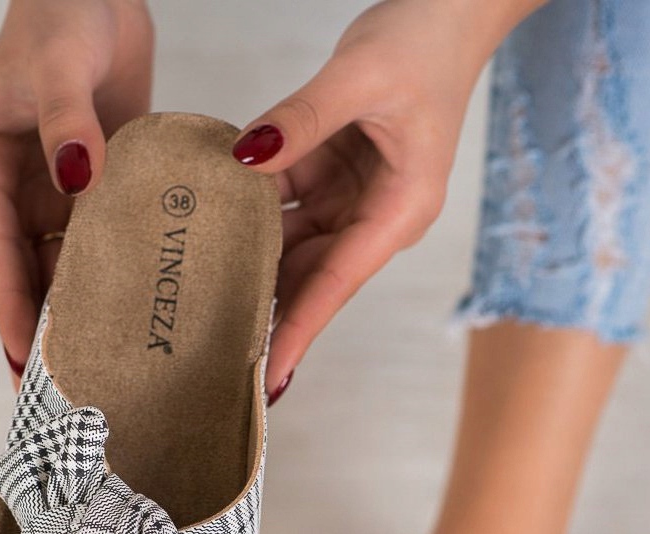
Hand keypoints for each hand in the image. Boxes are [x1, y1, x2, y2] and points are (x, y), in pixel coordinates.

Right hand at [0, 0, 153, 375]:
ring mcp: (55, 195)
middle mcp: (15, 191)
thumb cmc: (63, 14)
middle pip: (28, 277)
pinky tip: (142, 317)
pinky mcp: (96, 192)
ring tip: (108, 375)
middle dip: (45, 335)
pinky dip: (121, 280)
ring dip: (85, 317)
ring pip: (68, 270)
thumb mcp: (57, 64)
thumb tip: (78, 179)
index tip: (27, 363)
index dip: (11, 311)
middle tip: (64, 400)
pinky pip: (106, 246)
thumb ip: (65, 122)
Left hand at [231, 0, 539, 397]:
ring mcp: (351, 197)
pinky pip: (282, 202)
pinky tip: (206, 229)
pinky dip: (246, 212)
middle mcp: (375, 216)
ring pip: (290, 246)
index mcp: (398, 211)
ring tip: (199, 305)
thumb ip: (301, 118)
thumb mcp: (361, 76)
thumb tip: (244, 159)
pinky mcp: (330, 173)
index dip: (298, 332)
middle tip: (214, 355)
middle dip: (267, 315)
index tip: (266, 379)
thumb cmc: (425, 41)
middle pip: (310, 278)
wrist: (450, 8)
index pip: (336, 284)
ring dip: (248, 265)